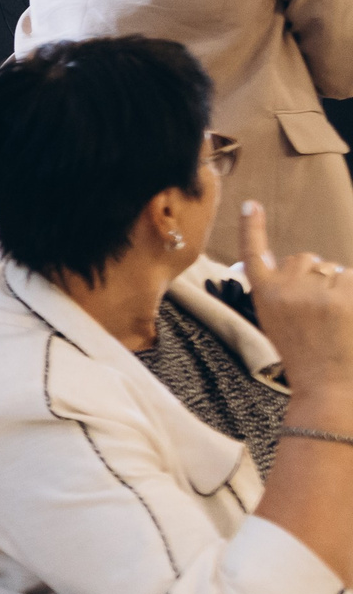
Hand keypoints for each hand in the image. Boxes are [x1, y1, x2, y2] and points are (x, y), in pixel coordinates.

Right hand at [240, 200, 352, 404]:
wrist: (330, 388)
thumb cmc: (307, 358)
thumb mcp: (278, 325)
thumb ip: (282, 293)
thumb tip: (301, 262)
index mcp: (265, 296)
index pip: (255, 254)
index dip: (251, 228)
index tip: (251, 205)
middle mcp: (287, 289)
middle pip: (308, 260)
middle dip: (319, 277)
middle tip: (324, 314)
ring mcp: (317, 292)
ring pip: (337, 270)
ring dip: (342, 288)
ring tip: (340, 321)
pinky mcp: (346, 297)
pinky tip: (348, 316)